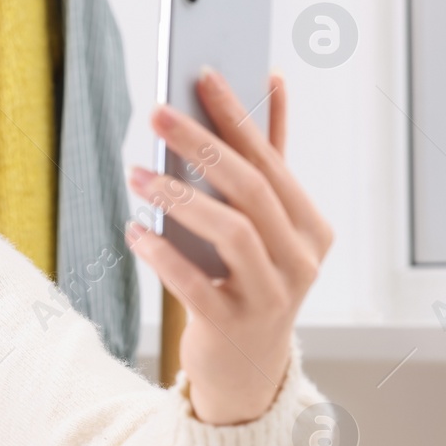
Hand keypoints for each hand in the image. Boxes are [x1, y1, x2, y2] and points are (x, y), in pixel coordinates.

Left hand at [124, 69, 333, 425]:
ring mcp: (271, 296)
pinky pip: (196, 284)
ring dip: (179, 197)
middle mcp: (300, 260)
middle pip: (252, 190)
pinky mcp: (233, 326)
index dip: (236, 116)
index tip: (202, 74)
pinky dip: (163, 255)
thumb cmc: (249, 280)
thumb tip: (271, 81)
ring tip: (136, 173)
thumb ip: (269, 160)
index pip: (271, 161)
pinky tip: (135, 231)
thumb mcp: (266, 225)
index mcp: (311, 227)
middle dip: (202, 145)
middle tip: (156, 112)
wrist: (246, 370)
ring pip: (232, 233)